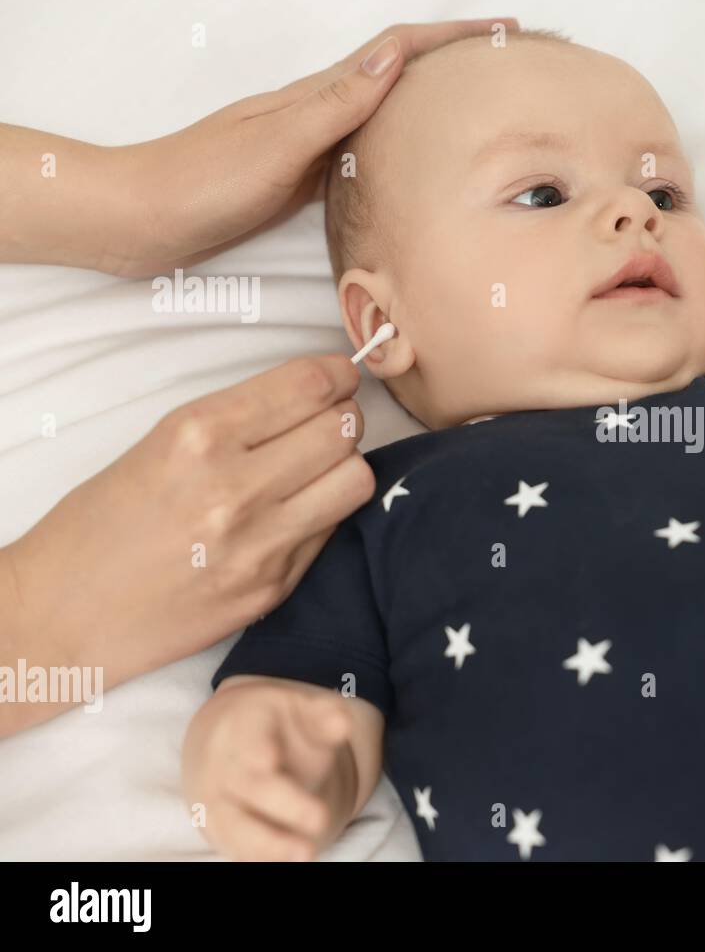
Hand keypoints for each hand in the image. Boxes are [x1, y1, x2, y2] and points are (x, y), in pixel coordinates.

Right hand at [8, 355, 371, 699]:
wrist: (63, 614)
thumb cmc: (103, 521)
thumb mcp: (160, 443)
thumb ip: (240, 419)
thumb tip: (316, 395)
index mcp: (198, 435)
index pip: (309, 385)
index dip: (336, 375)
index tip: (338, 377)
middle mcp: (235, 487)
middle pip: (346, 429)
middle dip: (342, 419)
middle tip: (324, 425)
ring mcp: (259, 543)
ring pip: (356, 480)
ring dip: (343, 468)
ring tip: (314, 471)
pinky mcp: (273, 587)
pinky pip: (332, 531)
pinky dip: (322, 515)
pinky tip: (289, 516)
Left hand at [104, 19, 517, 275]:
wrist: (144, 216)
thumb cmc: (203, 180)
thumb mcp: (277, 141)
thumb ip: (335, 103)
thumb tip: (393, 56)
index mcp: (317, 96)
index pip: (397, 51)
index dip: (452, 37)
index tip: (505, 33)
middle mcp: (318, 112)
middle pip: (399, 72)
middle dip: (454, 61)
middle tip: (507, 66)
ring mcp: (310, 142)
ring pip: (387, 112)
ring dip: (433, 101)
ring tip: (480, 108)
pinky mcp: (302, 176)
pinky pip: (367, 150)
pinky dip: (403, 146)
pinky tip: (417, 164)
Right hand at [184, 680, 354, 860]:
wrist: (225, 739)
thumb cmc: (274, 725)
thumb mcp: (298, 709)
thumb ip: (324, 714)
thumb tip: (343, 723)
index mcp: (242, 727)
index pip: (247, 739)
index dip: (256, 750)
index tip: (271, 760)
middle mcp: (222, 766)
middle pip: (248, 786)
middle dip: (284, 803)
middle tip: (322, 818)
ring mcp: (216, 801)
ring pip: (234, 827)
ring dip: (268, 844)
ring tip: (307, 852)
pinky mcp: (219, 829)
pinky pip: (236, 847)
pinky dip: (259, 857)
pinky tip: (289, 861)